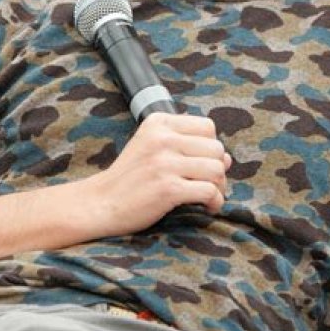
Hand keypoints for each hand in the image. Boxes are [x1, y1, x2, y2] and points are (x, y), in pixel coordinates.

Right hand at [84, 112, 230, 236]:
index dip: (210, 147)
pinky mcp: (168, 188)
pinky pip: (210, 191)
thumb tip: (228, 158)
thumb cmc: (130, 178)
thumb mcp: (152, 148)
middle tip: (207, 184)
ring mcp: (164, 163)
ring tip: (208, 196)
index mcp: (158, 123)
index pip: (207, 127)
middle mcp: (162, 139)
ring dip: (219, 186)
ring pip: (217, 169)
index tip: (200, 164)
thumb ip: (187, 147)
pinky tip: (207, 207)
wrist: (100, 203)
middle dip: (218, 169)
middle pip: (216, 149)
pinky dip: (215, 202)